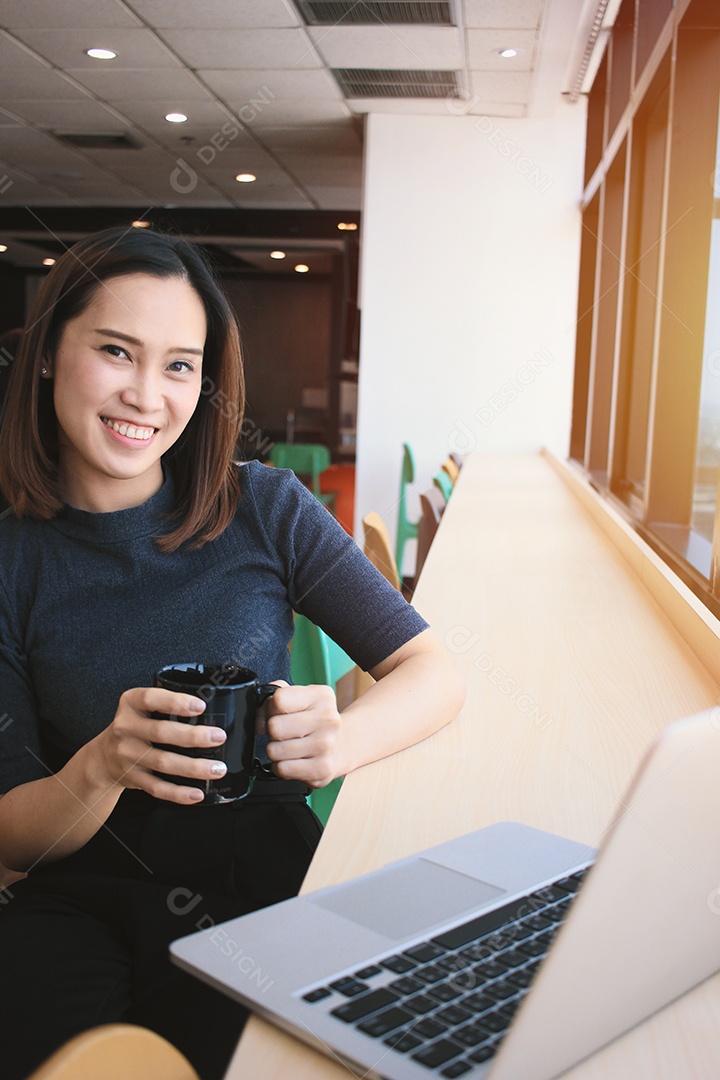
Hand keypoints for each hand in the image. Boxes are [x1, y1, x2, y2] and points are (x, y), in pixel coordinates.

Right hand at [90, 687, 227, 804]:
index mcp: (130, 704)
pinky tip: (197, 793)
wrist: (103, 757)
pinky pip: (157, 787)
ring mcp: (128, 755)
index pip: (150, 698)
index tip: (200, 706)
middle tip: (219, 737)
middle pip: (160, 732)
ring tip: (217, 768)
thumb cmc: (134, 726)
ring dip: (193, 767)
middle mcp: (125, 728)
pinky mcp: (133, 777)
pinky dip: (178, 793)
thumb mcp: (141, 707)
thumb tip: (210, 710)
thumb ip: (167, 705)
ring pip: (163, 763)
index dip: (175, 702)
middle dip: (193, 736)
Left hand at [262, 681, 342, 787]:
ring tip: (288, 746)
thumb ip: (274, 696)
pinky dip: (282, 766)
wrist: (339, 746)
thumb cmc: (312, 721)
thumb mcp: (298, 698)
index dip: (271, 708)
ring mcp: (327, 745)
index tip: (278, 713)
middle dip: (272, 731)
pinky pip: (282, 769)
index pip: (279, 700)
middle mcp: (328, 719)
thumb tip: (259, 718)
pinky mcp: (322, 768)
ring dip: (276, 750)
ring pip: (275, 750)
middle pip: (274, 727)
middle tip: (283, 733)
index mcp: (322, 696)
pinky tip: (293, 760)